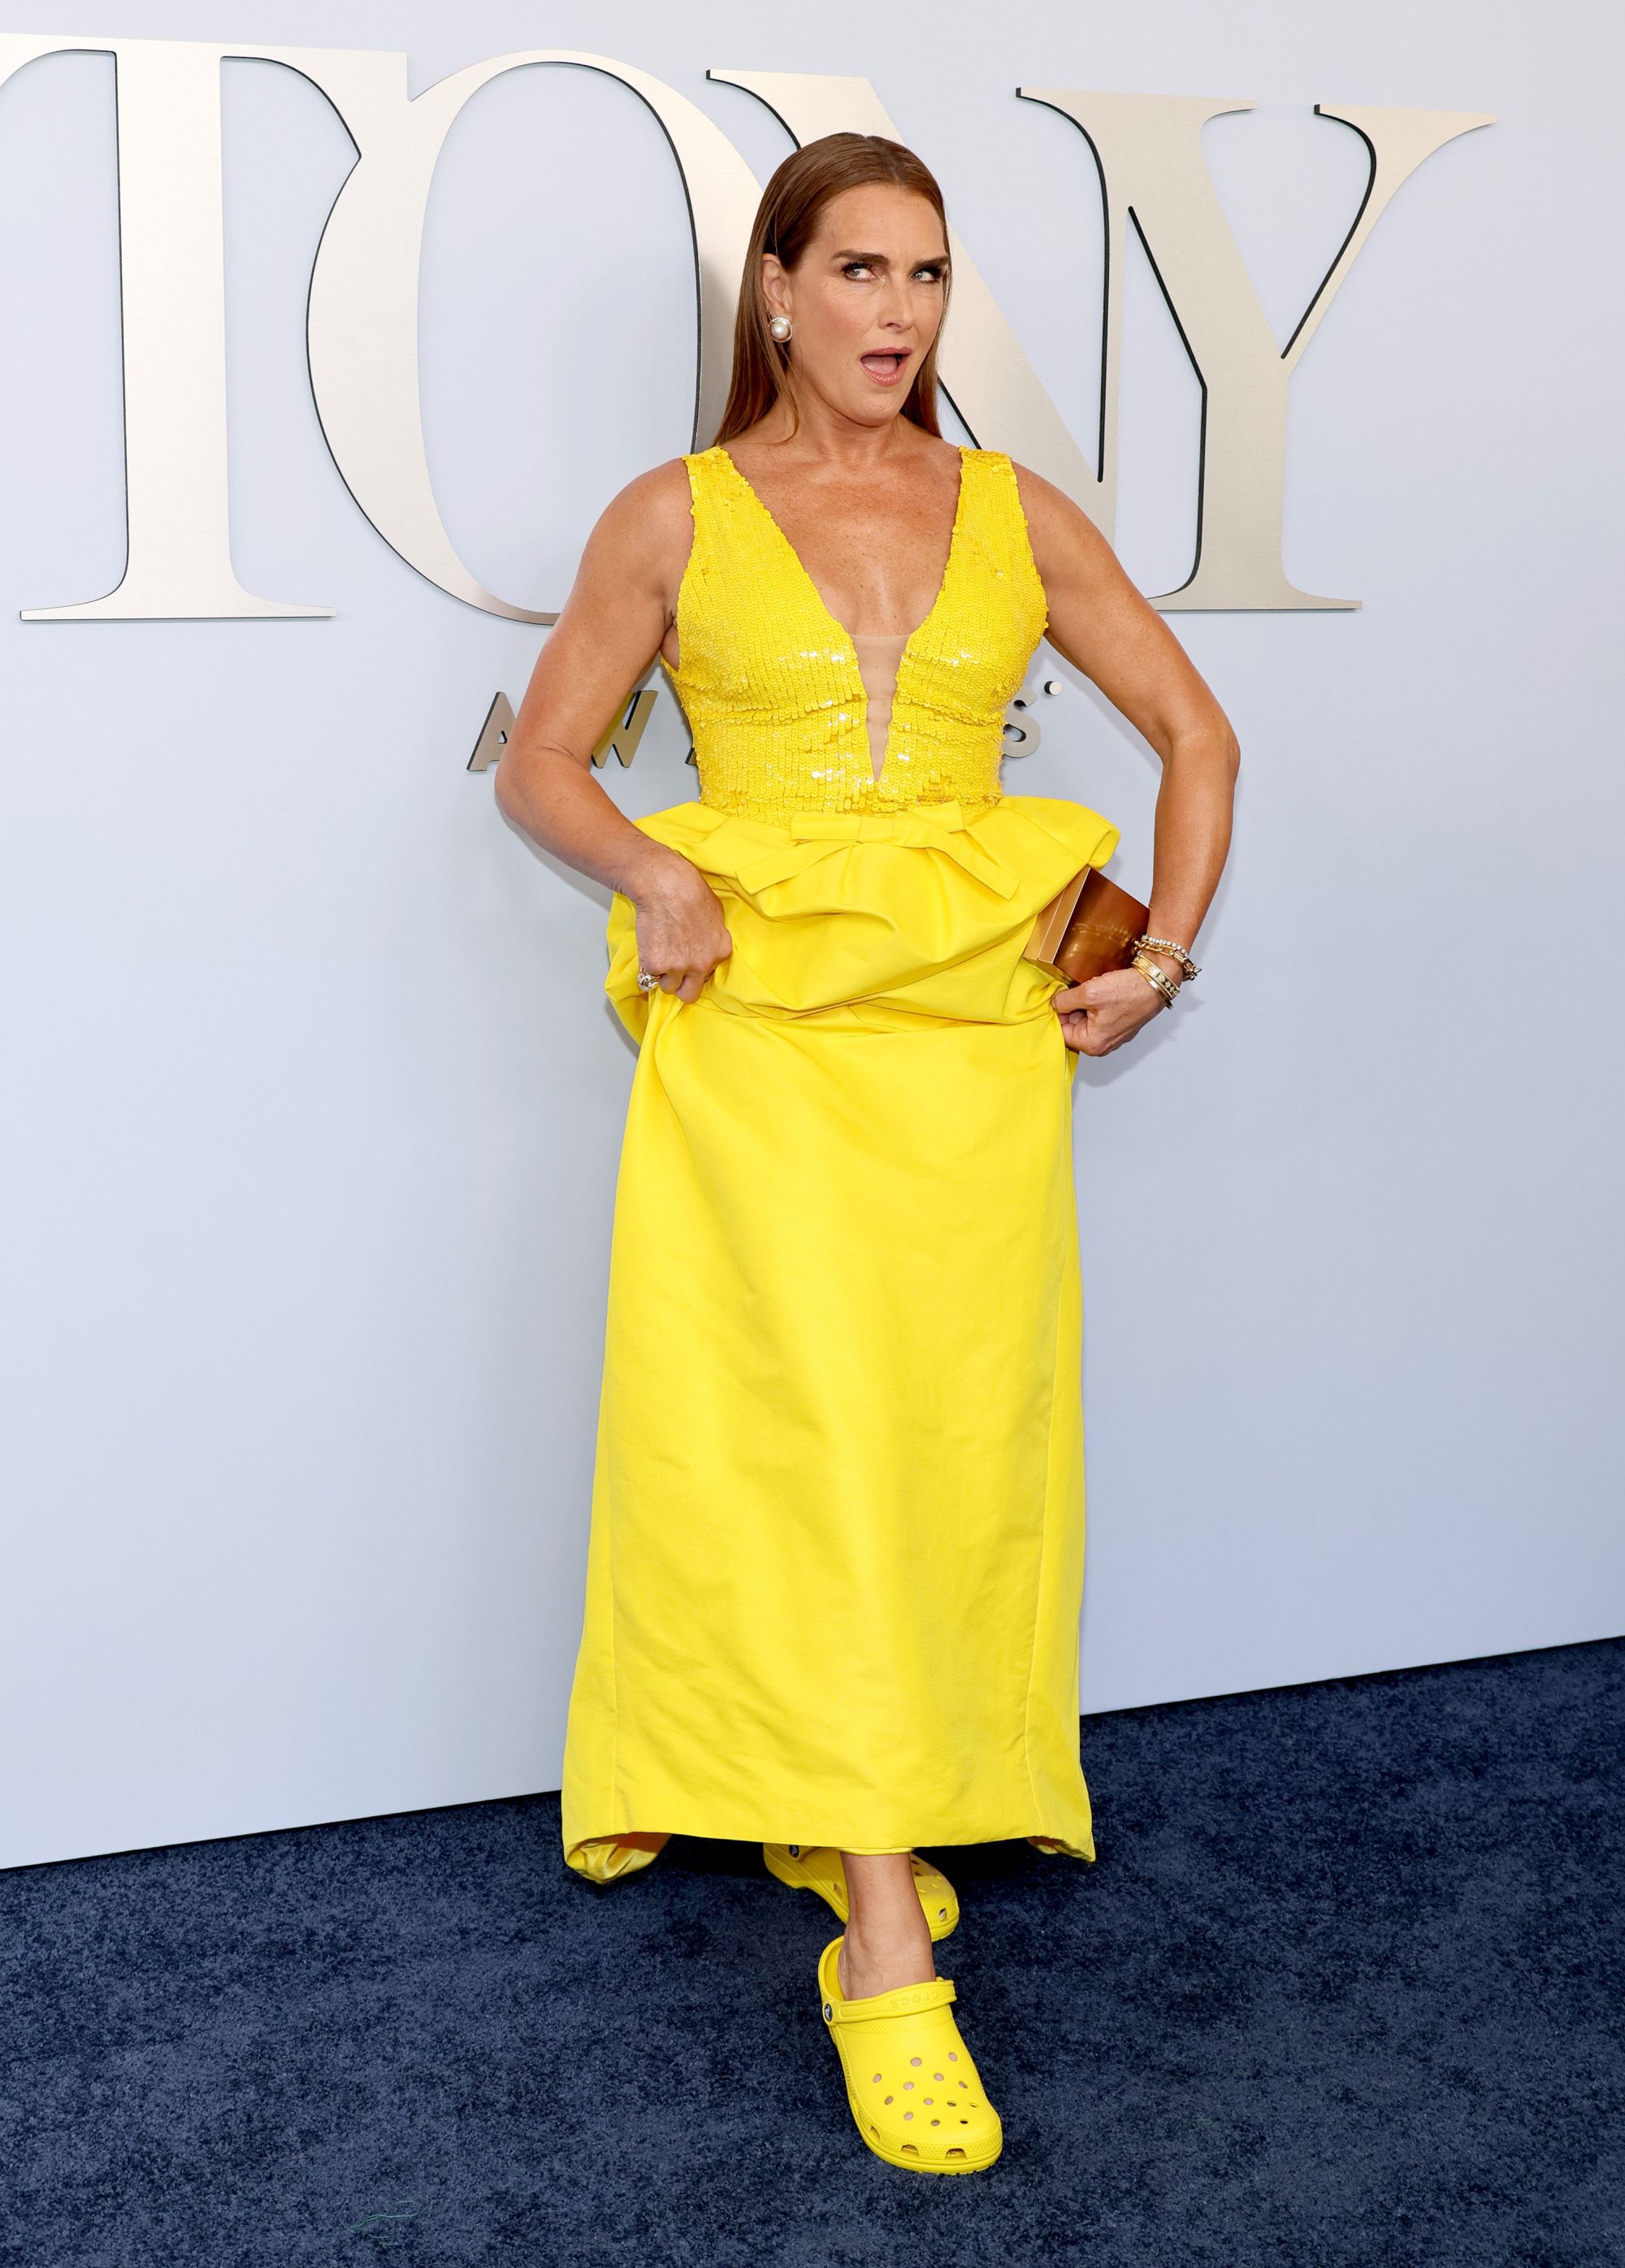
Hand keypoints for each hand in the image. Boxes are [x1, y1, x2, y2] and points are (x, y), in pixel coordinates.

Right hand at [630, 850, 732, 1003]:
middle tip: (671, 969)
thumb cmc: (688, 890)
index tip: (687, 961)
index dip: (695, 969)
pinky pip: (648, 975)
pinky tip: (649, 944)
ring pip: (667, 986)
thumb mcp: (714, 913)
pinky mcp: (655, 965)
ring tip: (658, 950)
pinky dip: (646, 964)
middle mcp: (702, 964)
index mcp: (720, 951)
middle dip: (680, 985)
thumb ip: (712, 936)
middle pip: (690, 994)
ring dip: (661, 974)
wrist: (664, 884)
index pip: (709, 977)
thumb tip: (704, 943)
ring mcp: (678, 967)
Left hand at [1052, 964, 1169, 1054]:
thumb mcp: (1088, 993)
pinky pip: (1098, 1016)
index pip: (1060, 1032)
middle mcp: (1102, 1045)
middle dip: (1071, 1008)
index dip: (1057, 1013)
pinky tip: (1102, 992)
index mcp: (1092, 1044)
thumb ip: (1064, 1000)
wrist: (1156, 982)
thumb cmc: (1129, 991)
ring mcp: (1112, 1036)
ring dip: (1083, 1005)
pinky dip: (1095, 1004)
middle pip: (1072, 1026)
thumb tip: (1054, 1003)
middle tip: (1076, 990)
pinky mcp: (1119, 1024)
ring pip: (1085, 1020)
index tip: (1059, 998)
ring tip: (1090, 990)